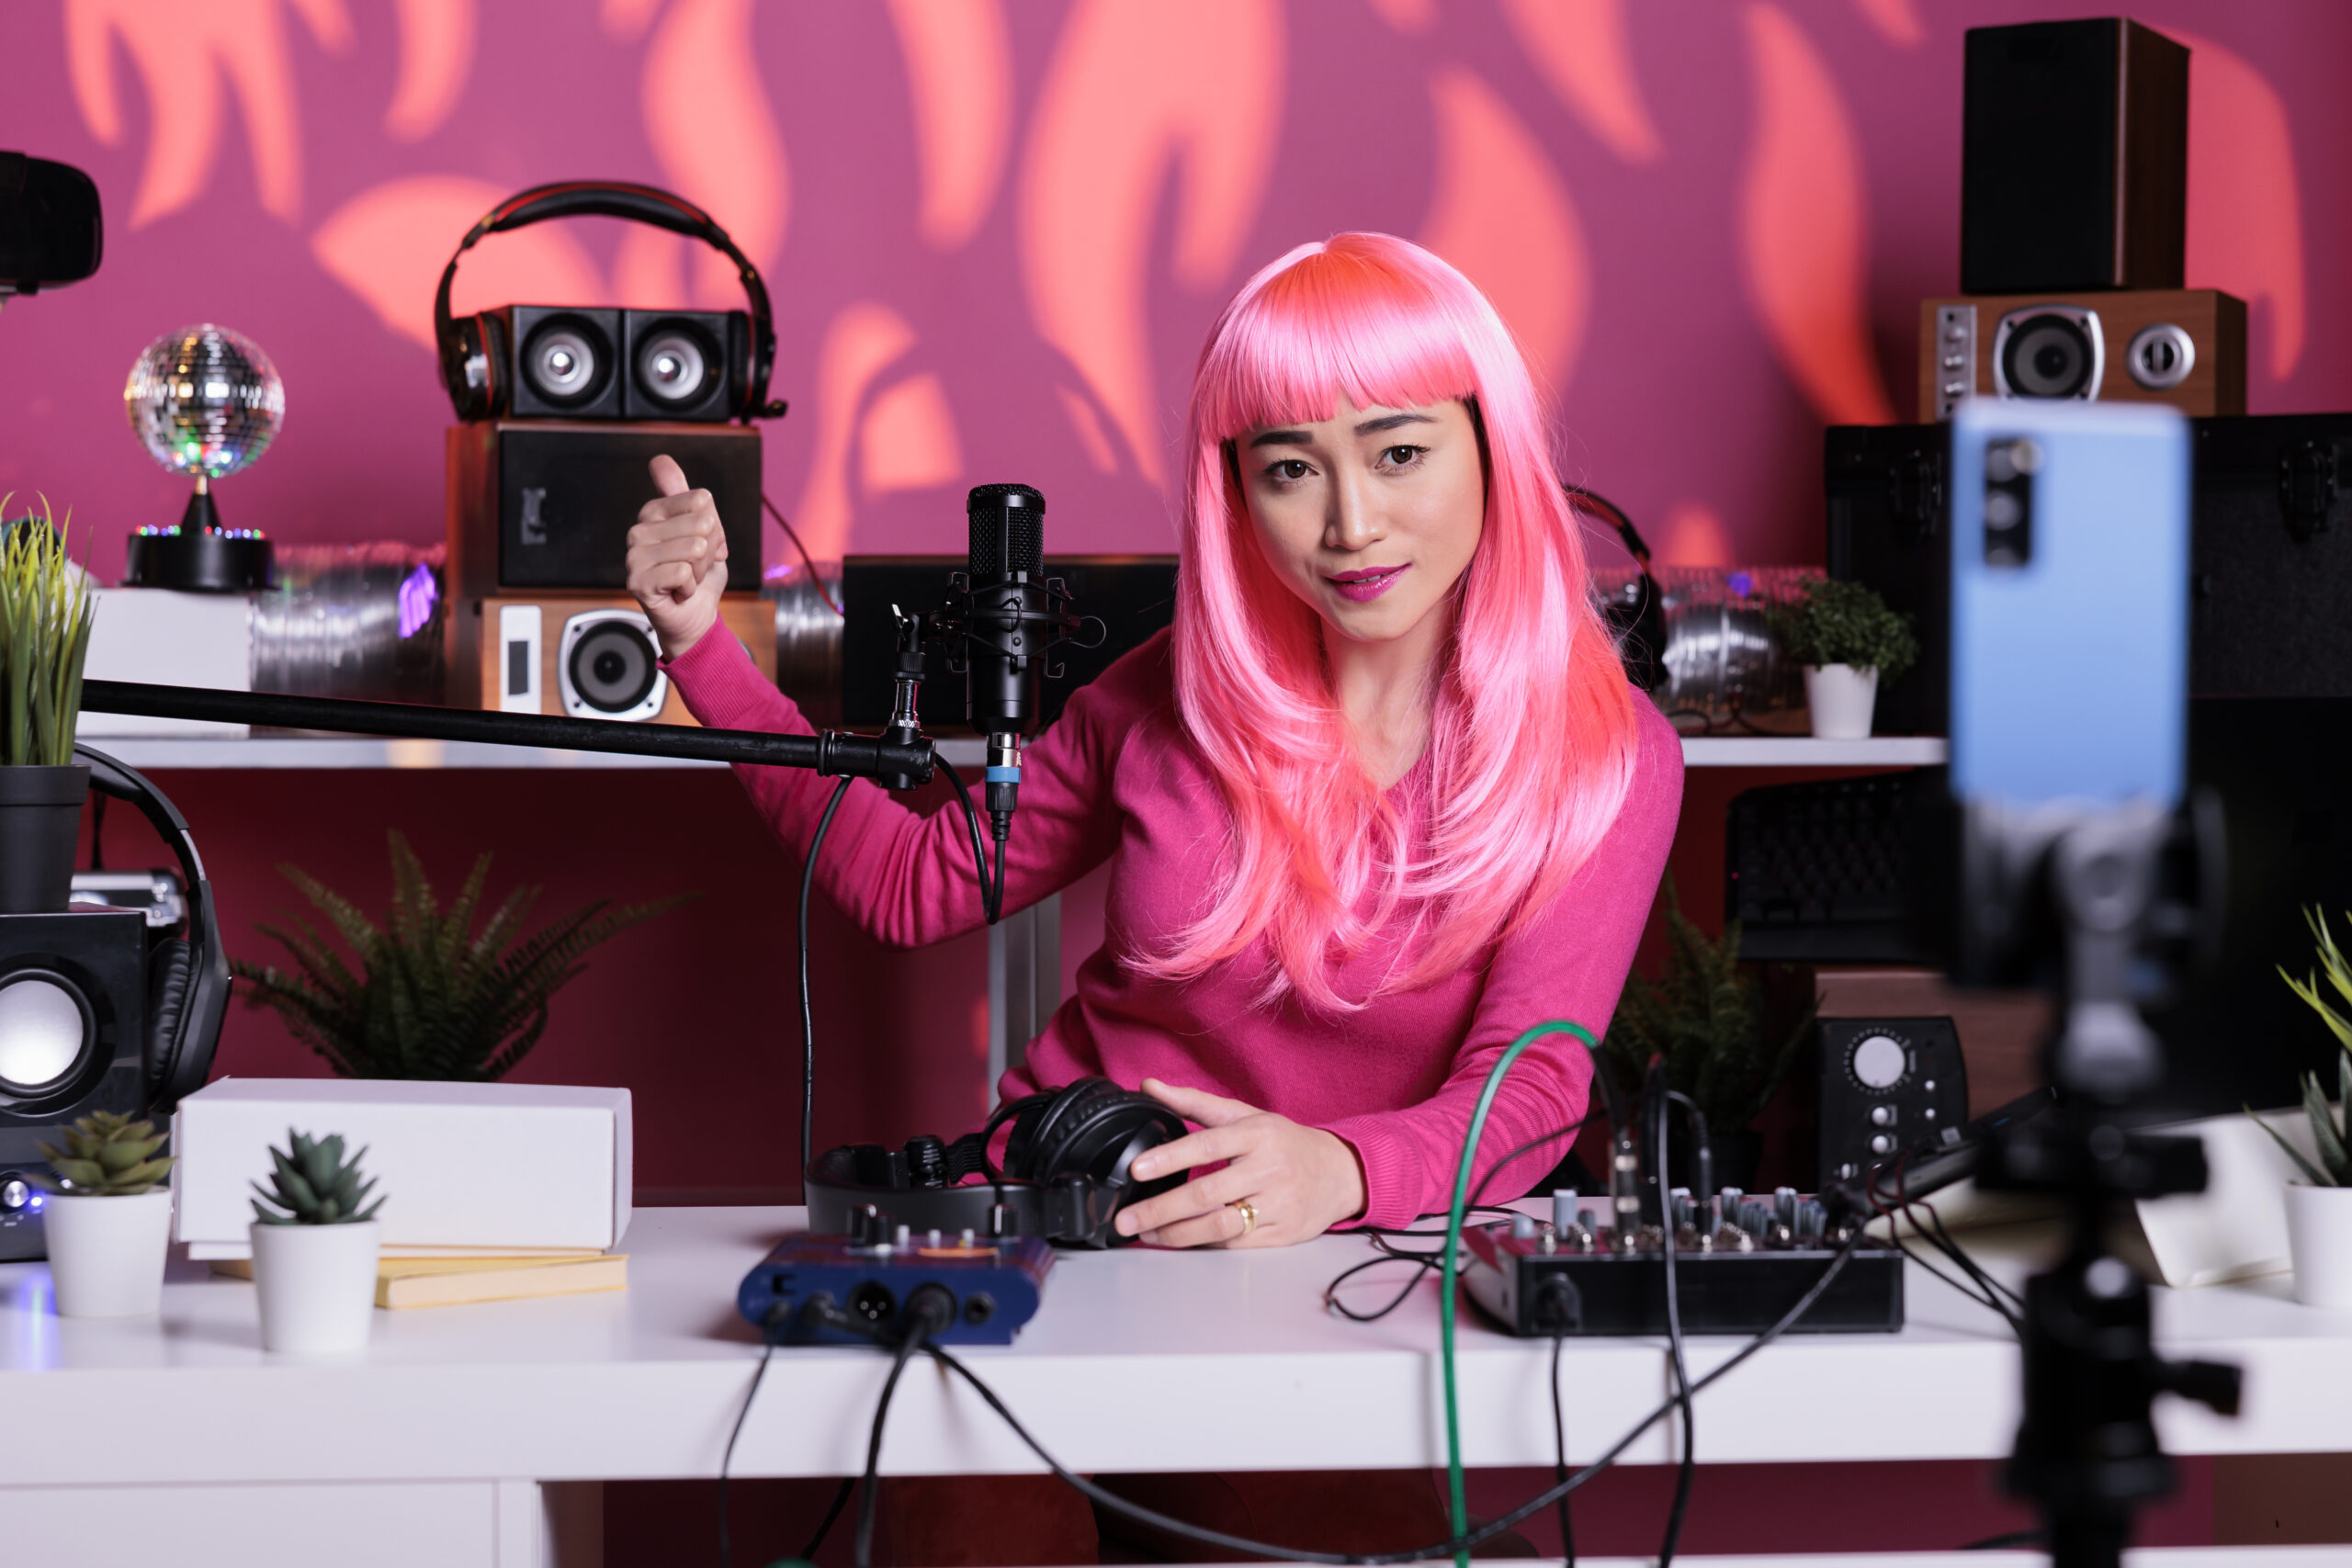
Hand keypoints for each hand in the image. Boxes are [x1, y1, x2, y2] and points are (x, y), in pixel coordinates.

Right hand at [624, 454, 728, 658]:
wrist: (694, 618)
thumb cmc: (698, 575)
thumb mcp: (704, 530)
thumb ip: (689, 496)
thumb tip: (659, 460)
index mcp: (653, 512)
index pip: (702, 500)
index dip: (715, 528)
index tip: (703, 546)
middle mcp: (638, 529)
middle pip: (702, 523)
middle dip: (710, 551)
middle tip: (695, 567)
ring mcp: (634, 555)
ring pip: (695, 549)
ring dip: (700, 571)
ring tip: (686, 580)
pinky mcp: (637, 581)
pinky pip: (684, 572)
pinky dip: (690, 588)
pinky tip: (678, 592)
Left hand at [1112, 1079, 1366, 1247]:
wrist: (1339, 1173)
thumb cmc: (1284, 1142)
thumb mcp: (1245, 1115)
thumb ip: (1194, 1102)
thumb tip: (1149, 1085)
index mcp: (1258, 1134)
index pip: (1207, 1145)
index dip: (1170, 1158)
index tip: (1137, 1169)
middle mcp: (1269, 1170)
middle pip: (1206, 1194)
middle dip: (1160, 1210)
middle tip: (1126, 1220)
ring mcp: (1278, 1205)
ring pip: (1219, 1226)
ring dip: (1177, 1234)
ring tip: (1147, 1234)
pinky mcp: (1282, 1234)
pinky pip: (1235, 1245)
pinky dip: (1203, 1244)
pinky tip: (1180, 1241)